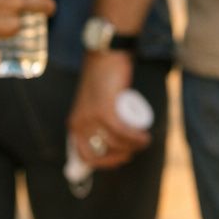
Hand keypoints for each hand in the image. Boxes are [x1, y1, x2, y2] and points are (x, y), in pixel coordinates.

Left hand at [68, 49, 148, 168]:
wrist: (106, 55)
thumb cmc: (104, 78)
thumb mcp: (94, 103)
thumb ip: (95, 118)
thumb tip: (107, 139)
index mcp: (75, 125)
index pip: (84, 156)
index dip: (104, 163)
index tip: (121, 158)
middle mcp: (79, 124)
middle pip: (100, 154)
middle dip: (120, 157)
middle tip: (134, 149)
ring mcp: (90, 118)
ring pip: (114, 143)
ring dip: (132, 146)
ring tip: (143, 140)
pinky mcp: (104, 109)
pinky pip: (120, 131)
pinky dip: (134, 137)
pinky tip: (144, 137)